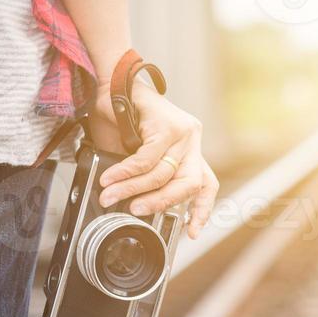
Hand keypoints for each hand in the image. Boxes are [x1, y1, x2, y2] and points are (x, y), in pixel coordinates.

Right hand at [90, 79, 218, 238]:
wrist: (110, 85)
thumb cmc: (121, 119)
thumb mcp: (136, 155)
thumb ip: (145, 177)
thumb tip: (135, 206)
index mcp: (189, 149)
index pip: (207, 183)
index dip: (201, 209)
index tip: (192, 231)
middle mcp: (192, 140)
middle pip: (190, 184)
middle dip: (162, 202)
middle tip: (137, 210)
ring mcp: (183, 132)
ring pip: (163, 174)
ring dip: (133, 189)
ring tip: (111, 194)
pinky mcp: (167, 125)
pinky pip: (147, 160)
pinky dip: (126, 173)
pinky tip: (111, 178)